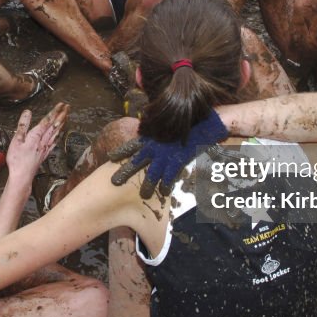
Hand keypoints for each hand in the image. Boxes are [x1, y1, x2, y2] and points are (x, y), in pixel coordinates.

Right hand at [5, 102, 68, 184]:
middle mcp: (43, 141)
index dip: (55, 112)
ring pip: (56, 133)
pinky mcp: (45, 154)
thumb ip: (23, 125)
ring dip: (62, 123)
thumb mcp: (16, 140)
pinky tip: (61, 133)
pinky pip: (55, 142)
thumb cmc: (17, 159)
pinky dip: (59, 135)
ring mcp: (45, 147)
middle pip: (54, 125)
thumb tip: (28, 112)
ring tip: (67, 116)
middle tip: (68, 107)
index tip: (61, 104)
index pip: (47, 121)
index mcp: (36, 136)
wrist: (22, 176)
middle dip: (61, 115)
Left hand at [111, 111, 227, 197]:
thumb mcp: (169, 127)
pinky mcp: (179, 159)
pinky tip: (164, 192)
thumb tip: (153, 138)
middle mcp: (156, 146)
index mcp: (152, 137)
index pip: (132, 144)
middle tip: (113, 181)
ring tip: (142, 195)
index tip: (110, 157)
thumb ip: (160, 135)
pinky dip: (167, 184)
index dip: (121, 151)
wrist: (206, 121)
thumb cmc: (188, 121)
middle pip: (136, 160)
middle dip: (125, 171)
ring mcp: (167, 154)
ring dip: (147, 184)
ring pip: (152, 172)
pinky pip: (170, 175)